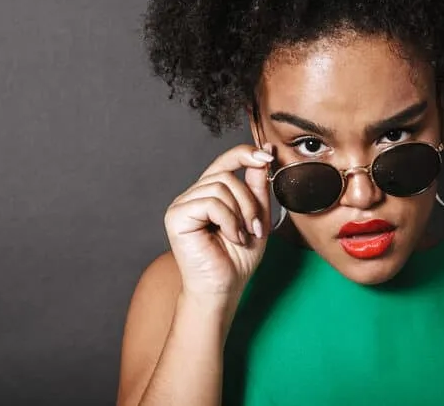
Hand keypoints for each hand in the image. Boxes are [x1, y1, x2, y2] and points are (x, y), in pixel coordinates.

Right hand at [164, 143, 273, 307]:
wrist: (223, 289)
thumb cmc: (237, 258)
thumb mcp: (256, 217)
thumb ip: (257, 187)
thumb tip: (265, 153)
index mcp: (210, 193)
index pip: (225, 161)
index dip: (244, 154)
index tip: (266, 156)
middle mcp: (194, 195)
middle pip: (226, 175)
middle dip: (249, 201)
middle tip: (255, 228)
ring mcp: (182, 204)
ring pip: (220, 187)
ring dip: (240, 213)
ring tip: (241, 236)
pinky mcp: (176, 216)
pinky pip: (211, 203)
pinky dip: (229, 221)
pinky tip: (231, 238)